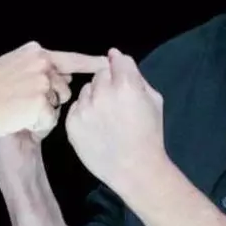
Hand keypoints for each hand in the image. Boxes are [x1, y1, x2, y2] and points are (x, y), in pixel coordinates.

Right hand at [0, 41, 106, 141]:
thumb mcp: (10, 69)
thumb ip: (36, 67)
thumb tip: (64, 75)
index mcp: (35, 52)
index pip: (70, 58)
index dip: (90, 63)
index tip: (106, 64)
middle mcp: (41, 63)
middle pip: (65, 87)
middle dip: (53, 99)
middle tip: (25, 104)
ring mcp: (42, 82)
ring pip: (59, 103)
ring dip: (46, 112)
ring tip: (21, 112)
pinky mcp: (40, 102)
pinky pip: (51, 119)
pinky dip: (40, 125)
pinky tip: (22, 121)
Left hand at [65, 48, 166, 196]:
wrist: (134, 169)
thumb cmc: (149, 135)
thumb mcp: (154, 100)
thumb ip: (136, 75)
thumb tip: (116, 56)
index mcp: (126, 85)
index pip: (117, 59)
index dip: (121, 67)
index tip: (122, 76)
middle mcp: (102, 93)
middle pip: (100, 73)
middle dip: (108, 82)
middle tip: (117, 102)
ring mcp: (84, 108)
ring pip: (86, 89)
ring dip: (94, 97)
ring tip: (107, 117)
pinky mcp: (72, 123)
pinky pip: (76, 107)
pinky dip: (84, 112)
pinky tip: (96, 127)